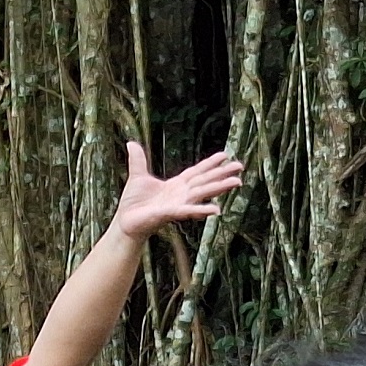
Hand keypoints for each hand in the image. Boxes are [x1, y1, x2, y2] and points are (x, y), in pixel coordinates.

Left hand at [111, 143, 244, 242]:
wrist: (125, 223)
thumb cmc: (133, 204)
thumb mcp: (137, 176)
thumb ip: (138, 160)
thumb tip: (131, 142)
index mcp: (176, 185)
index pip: (197, 171)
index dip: (210, 163)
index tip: (226, 155)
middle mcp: (181, 194)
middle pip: (205, 181)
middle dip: (222, 174)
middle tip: (240, 167)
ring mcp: (177, 204)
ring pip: (202, 193)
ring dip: (219, 188)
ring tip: (237, 182)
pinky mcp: (170, 214)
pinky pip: (188, 211)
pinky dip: (202, 210)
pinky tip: (216, 210)